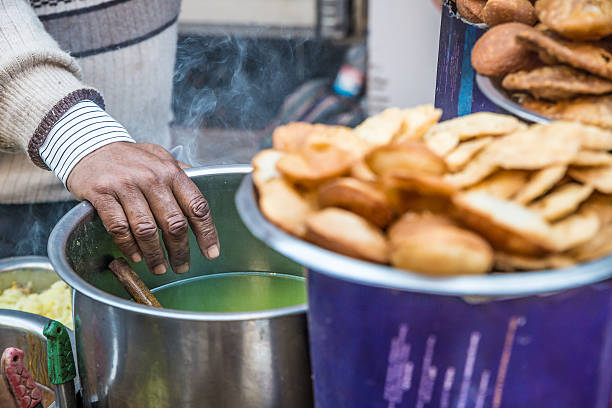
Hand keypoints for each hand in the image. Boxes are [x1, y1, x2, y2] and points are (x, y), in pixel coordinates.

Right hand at [67, 142, 219, 274]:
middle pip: (174, 223)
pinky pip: (119, 227)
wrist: (88, 144)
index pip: (197, 206)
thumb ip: (182, 176)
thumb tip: (201, 198)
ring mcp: (125, 185)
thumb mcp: (161, 158)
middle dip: (180, 251)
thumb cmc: (130, 157)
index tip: (211, 252)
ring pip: (146, 229)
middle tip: (182, 266)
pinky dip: (128, 246)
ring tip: (159, 267)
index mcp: (170, 171)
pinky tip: (135, 256)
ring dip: (155, 254)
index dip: (207, 233)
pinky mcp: (102, 193)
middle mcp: (151, 178)